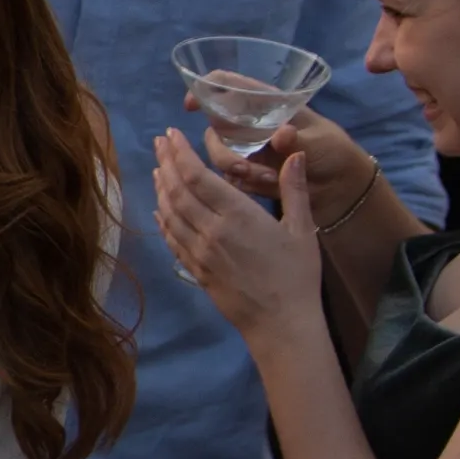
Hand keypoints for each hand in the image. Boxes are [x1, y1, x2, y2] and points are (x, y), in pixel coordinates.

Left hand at [152, 129, 320, 338]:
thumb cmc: (297, 276)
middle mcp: (211, 231)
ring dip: (161, 189)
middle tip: (159, 143)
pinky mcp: (195, 270)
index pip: (198, 176)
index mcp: (237, 215)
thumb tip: (294, 154)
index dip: (180, 153)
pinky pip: (172, 239)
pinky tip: (159, 209)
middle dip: (166, 163)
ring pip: (170, 213)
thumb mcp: (302, 229)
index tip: (172, 135)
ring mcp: (199, 252)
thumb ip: (294, 189)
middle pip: (178, 191)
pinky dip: (162, 220)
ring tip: (157, 168)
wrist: (280, 323)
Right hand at [196, 95, 376, 219]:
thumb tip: (280, 134)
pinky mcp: (247, 173)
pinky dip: (242, 183)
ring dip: (234, 168)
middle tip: (243, 168)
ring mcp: (246, 149)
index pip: (225, 85)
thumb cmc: (333, 152)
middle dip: (222, 149)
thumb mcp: (319, 141)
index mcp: (265, 104)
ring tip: (264, 179)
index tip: (192, 106)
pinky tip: (266, 186)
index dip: (204, 89)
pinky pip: (227, 178)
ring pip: (217, 155)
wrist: (341, 188)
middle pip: (213, 126)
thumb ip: (297, 138)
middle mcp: (249, 124)